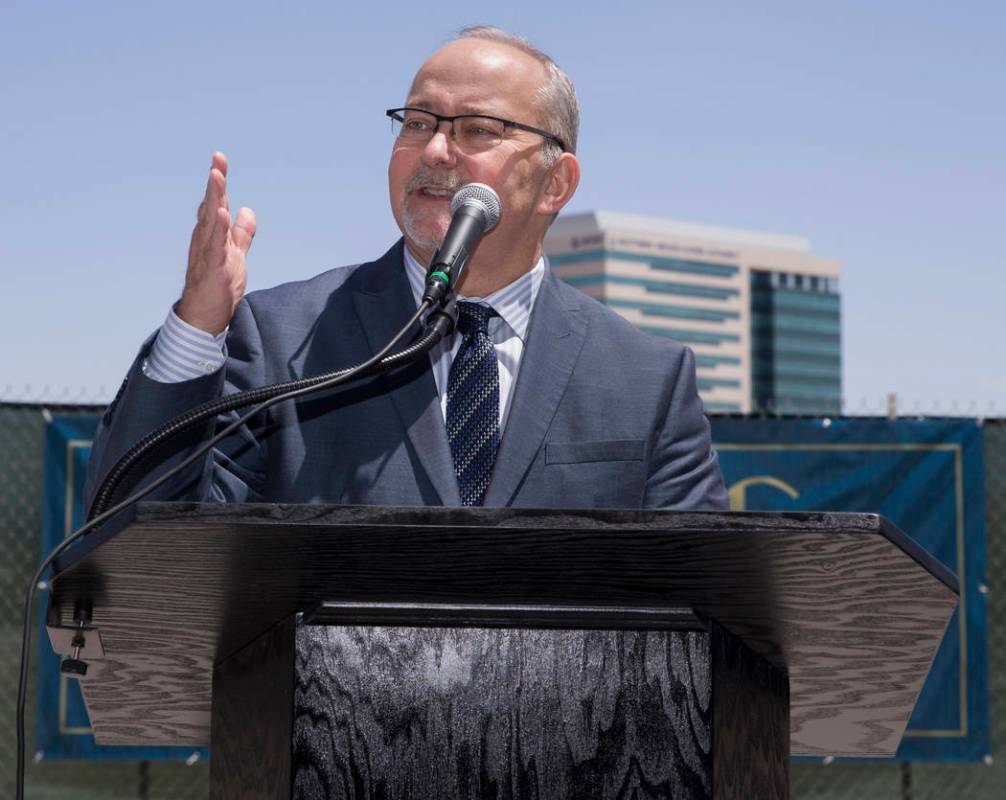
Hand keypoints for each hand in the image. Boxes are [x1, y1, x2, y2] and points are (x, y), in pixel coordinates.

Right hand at [176, 152, 256, 334]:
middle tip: (218, 159)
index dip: (219, 183)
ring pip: (211, 222)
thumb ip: (241, 234)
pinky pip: (215, 247)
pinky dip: (219, 230)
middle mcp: (205, 240)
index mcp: (211, 236)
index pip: (217, 204)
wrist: (204, 317)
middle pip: (212, 207)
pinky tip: (222, 214)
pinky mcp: (212, 270)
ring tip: (217, 176)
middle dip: (215, 183)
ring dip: (215, 199)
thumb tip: (247, 210)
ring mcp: (207, 254)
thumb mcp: (235, 254)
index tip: (219, 160)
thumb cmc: (217, 287)